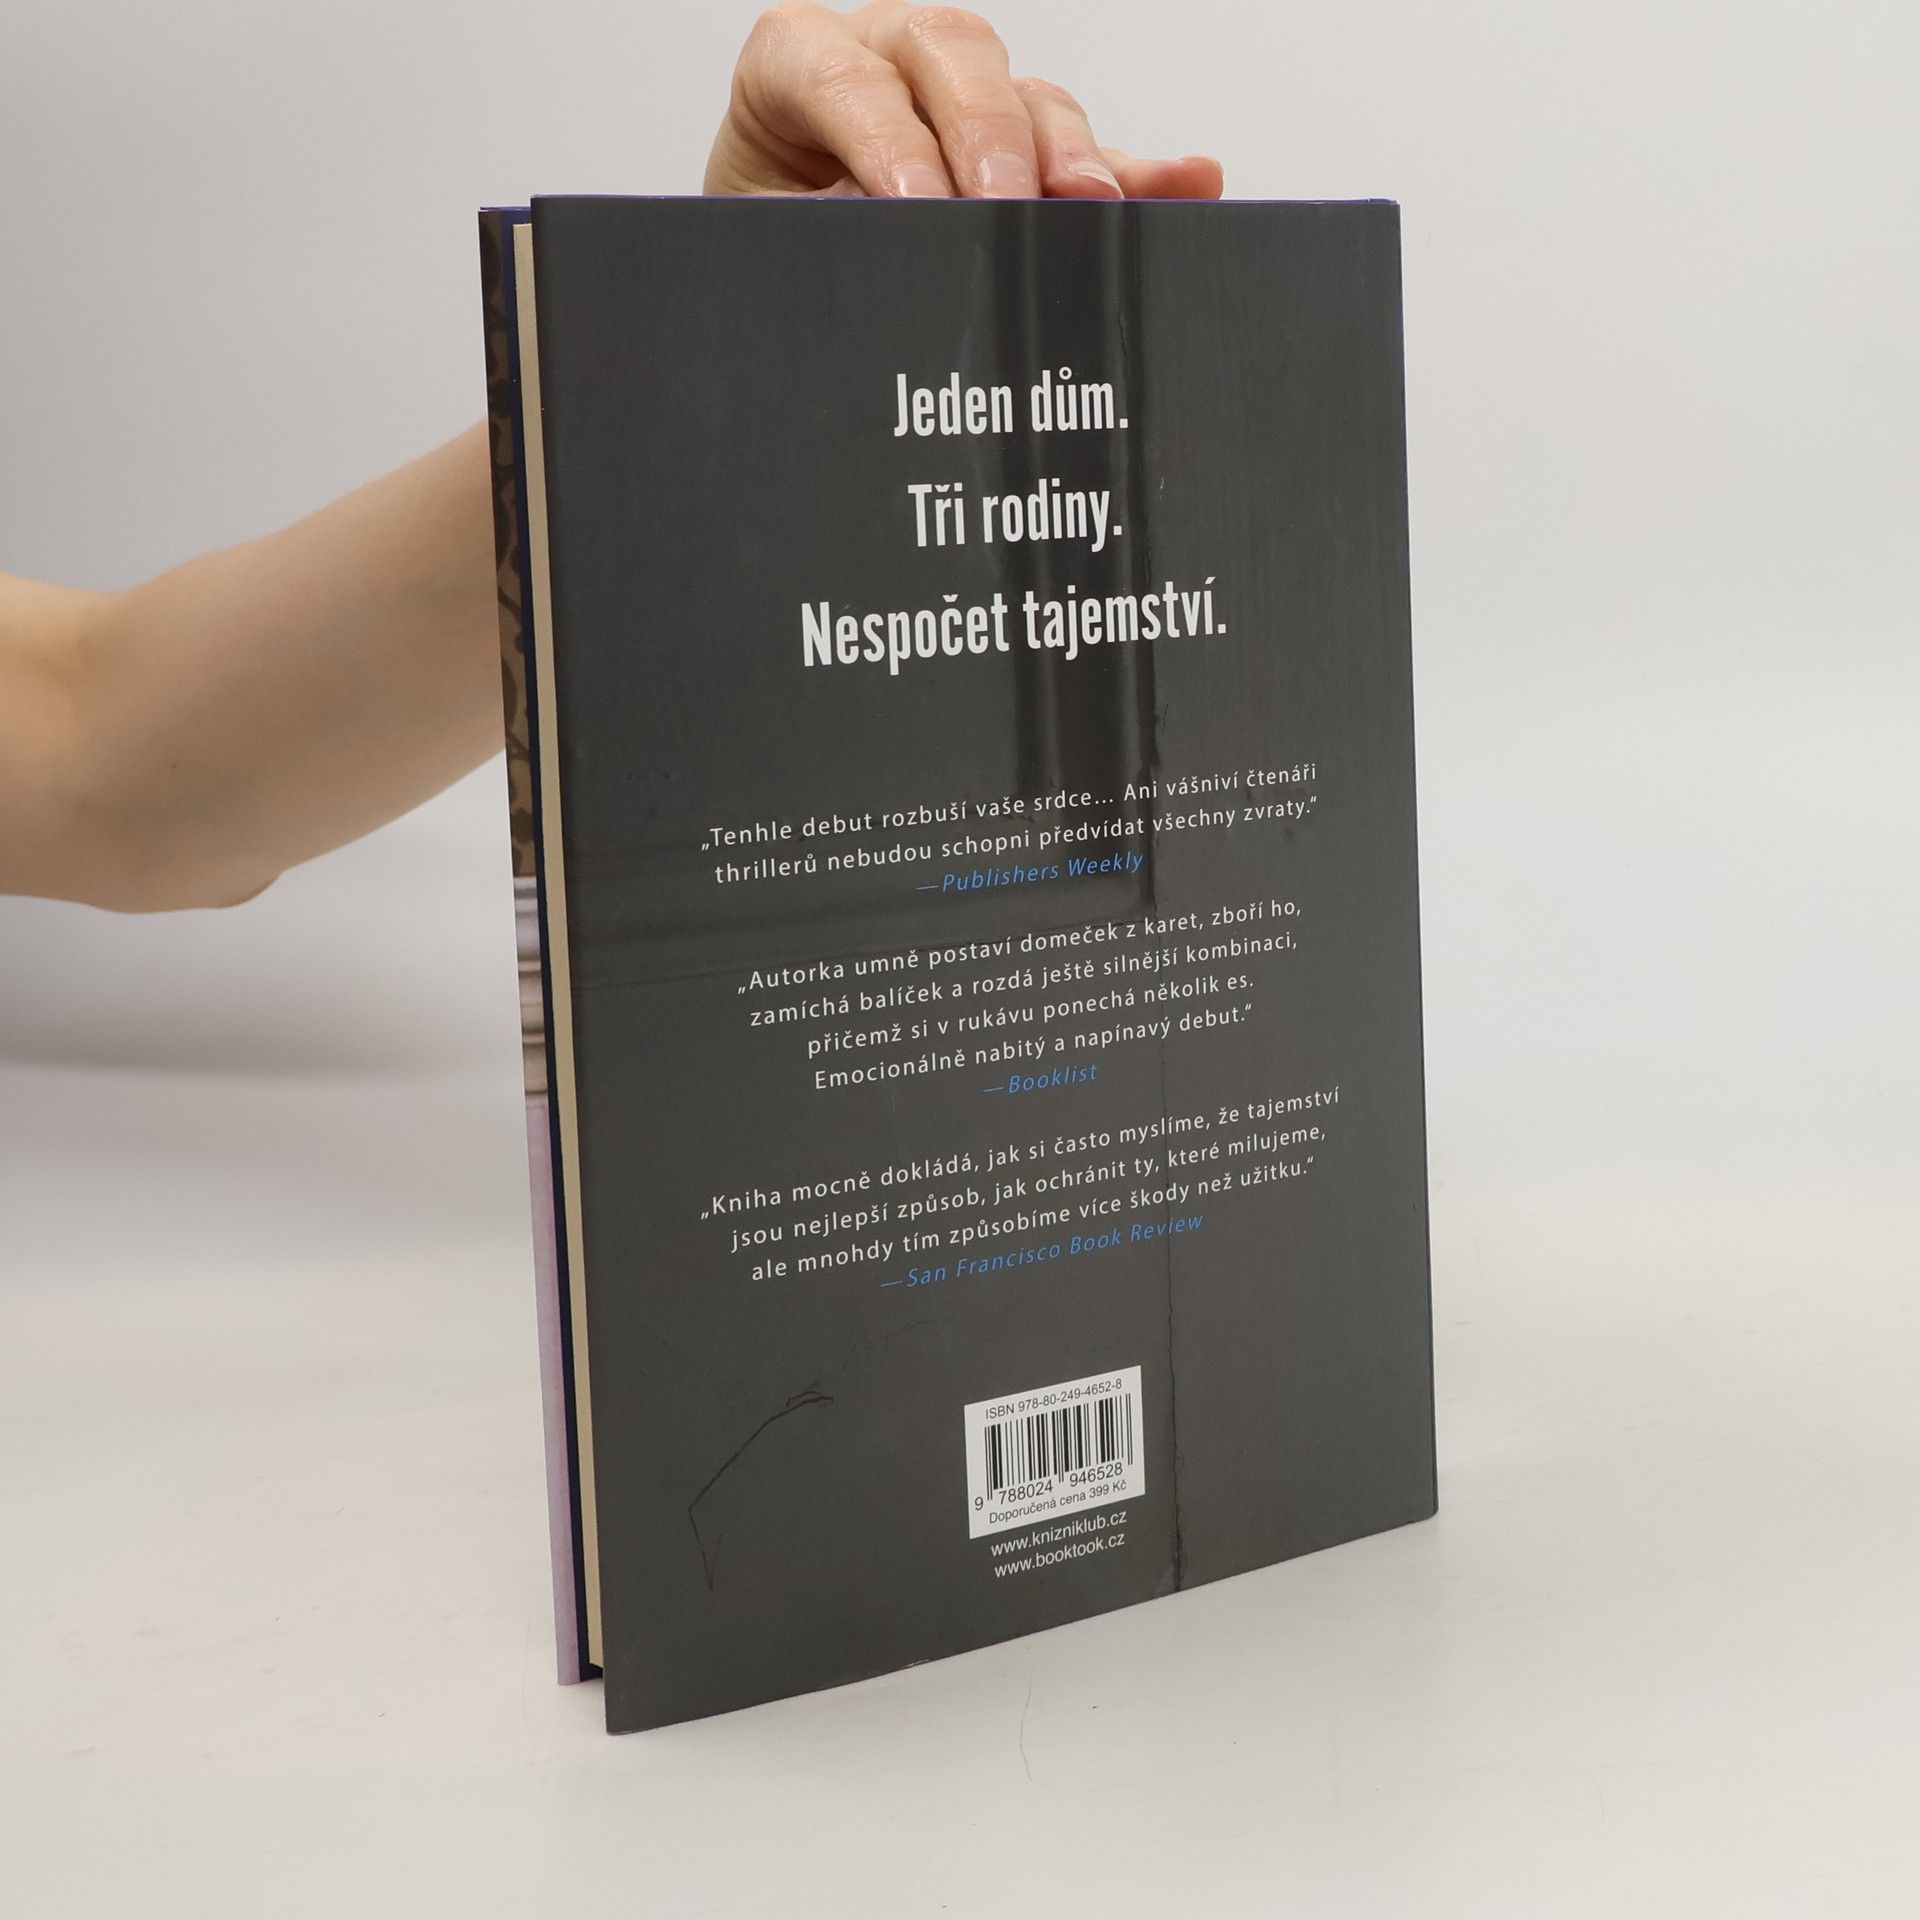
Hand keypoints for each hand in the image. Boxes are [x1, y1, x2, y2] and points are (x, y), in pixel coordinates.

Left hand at [706, 2, 1222, 201]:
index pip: (842, 76)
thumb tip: (889, 239)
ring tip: (1095, 209)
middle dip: (990, 134)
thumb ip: (819, 229)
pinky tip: (1189, 183)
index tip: (916, 210)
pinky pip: (1091, 157)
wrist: (783, 281)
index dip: (886, 139)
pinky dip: (1140, 176)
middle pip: (953, 54)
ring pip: (1029, 96)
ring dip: (1067, 154)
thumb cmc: (768, 252)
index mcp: (798, 65)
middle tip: (1010, 210)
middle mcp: (887, 59)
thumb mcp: (768, 246)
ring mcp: (966, 102)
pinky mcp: (1028, 156)